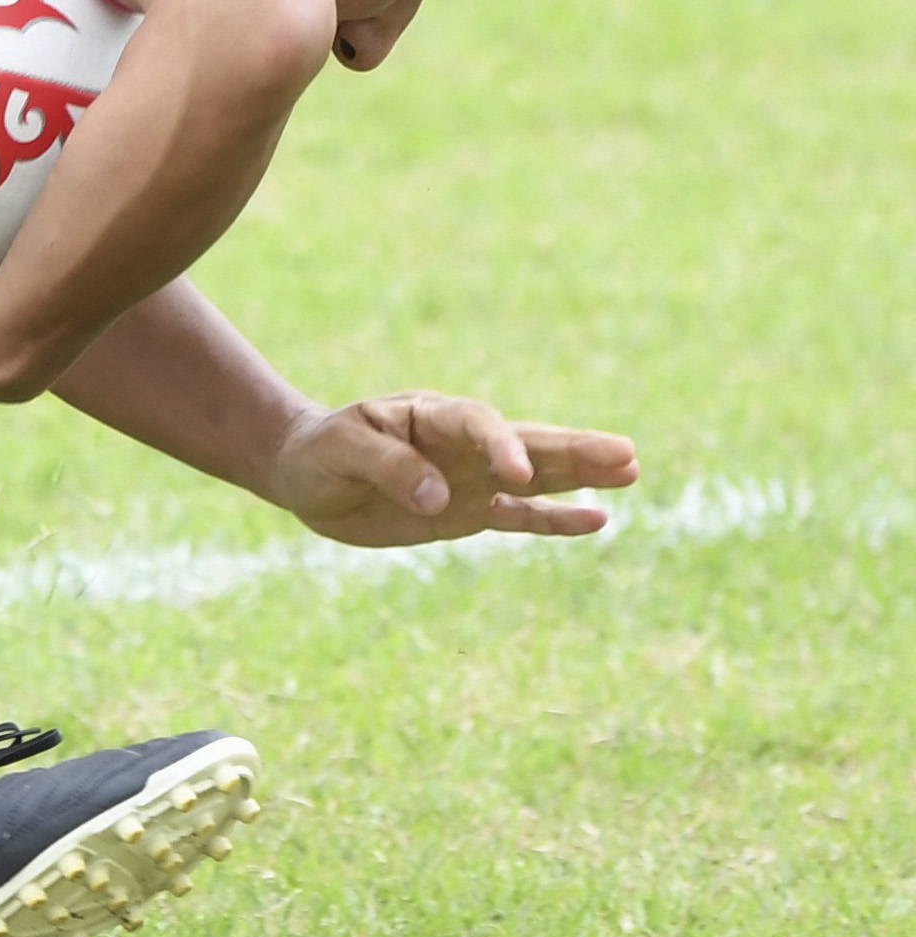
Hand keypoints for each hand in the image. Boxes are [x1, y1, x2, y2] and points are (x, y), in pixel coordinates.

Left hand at [266, 391, 637, 547]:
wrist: (306, 472)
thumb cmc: (320, 450)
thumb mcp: (341, 451)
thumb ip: (388, 466)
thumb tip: (440, 498)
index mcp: (429, 416)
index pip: (477, 425)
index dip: (500, 446)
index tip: (518, 475)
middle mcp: (460, 444)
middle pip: (525, 444)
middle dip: (572, 450)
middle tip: (626, 454)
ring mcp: (469, 478)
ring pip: (535, 477)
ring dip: (580, 476)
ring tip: (630, 469)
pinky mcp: (467, 512)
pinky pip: (519, 517)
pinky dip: (556, 520)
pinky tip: (598, 521)